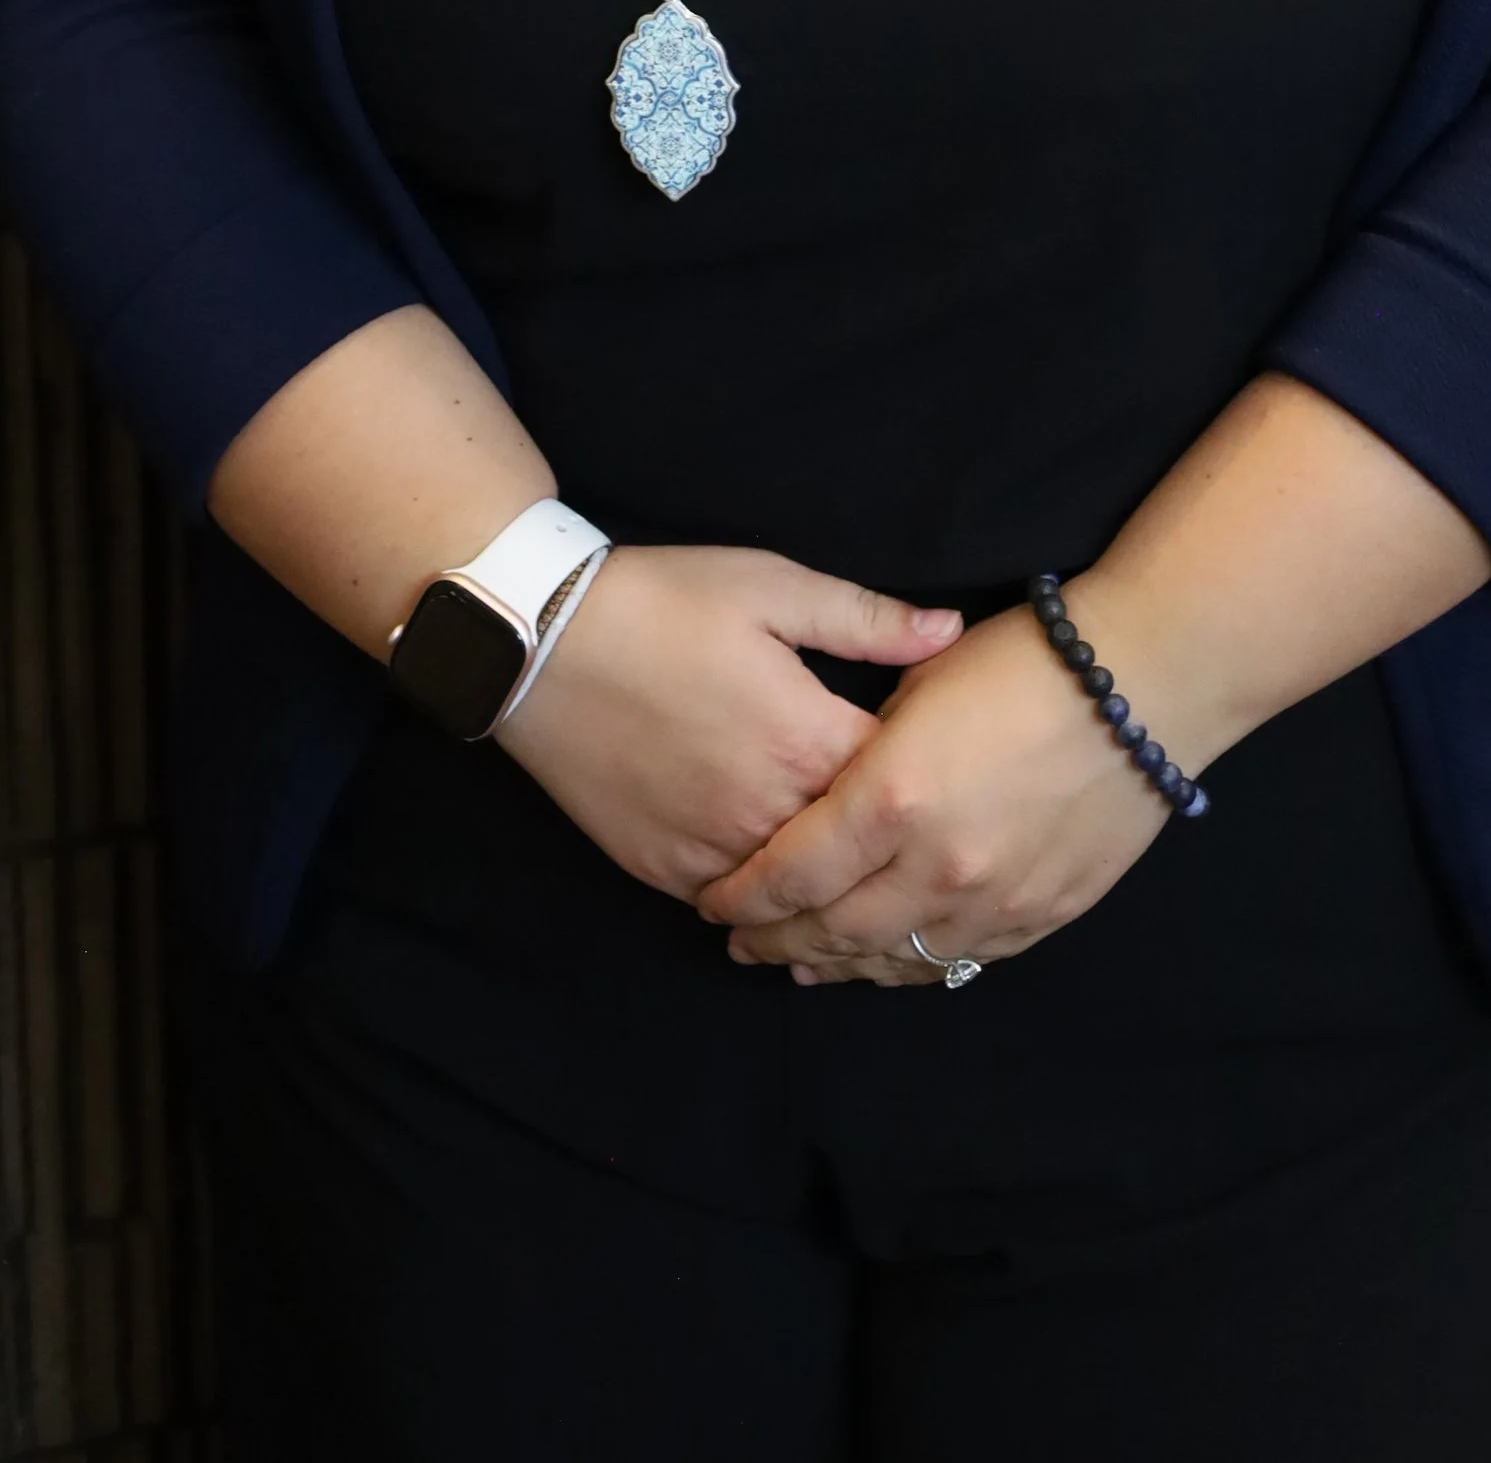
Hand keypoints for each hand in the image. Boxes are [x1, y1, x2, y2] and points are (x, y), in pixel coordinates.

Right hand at [491, 545, 962, 901]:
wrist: (538, 639)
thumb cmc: (662, 601)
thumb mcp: (772, 586)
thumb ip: (867, 619)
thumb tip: (953, 631)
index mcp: (807, 740)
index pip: (904, 784)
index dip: (928, 774)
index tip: (941, 763)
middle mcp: (768, 812)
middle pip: (856, 852)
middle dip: (883, 840)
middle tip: (909, 824)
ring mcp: (712, 851)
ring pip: (796, 893)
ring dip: (823, 876)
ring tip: (853, 861)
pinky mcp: (662, 870)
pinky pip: (732, 903)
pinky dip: (759, 894)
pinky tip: (778, 874)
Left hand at [693, 588, 1182, 984]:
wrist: (1145, 681)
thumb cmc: (1022, 660)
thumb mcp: (918, 684)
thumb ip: (864, 748)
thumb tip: (827, 789)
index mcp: (892, 798)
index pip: (790, 872)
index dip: (742, 896)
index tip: (712, 901)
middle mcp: (936, 866)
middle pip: (831, 929)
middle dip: (774, 939)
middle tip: (739, 942)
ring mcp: (994, 901)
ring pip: (893, 959)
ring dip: (836, 964)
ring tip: (799, 960)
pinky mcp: (1042, 916)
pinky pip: (958, 961)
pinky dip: (910, 966)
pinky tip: (885, 961)